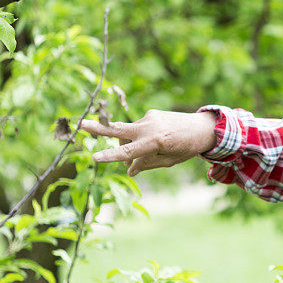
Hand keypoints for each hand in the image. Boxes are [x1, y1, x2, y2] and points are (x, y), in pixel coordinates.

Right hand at [79, 109, 217, 175]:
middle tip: (80, 124)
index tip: (95, 157)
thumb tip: (129, 169)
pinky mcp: (151, 113)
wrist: (202, 127)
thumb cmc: (187, 147)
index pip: (129, 151)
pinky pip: (138, 128)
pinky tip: (154, 142)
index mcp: (156, 140)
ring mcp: (149, 117)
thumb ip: (147, 164)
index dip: (111, 156)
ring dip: (128, 144)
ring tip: (141, 155)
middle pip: (119, 129)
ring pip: (129, 133)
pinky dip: (138, 137)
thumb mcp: (169, 161)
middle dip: (98, 128)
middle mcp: (150, 126)